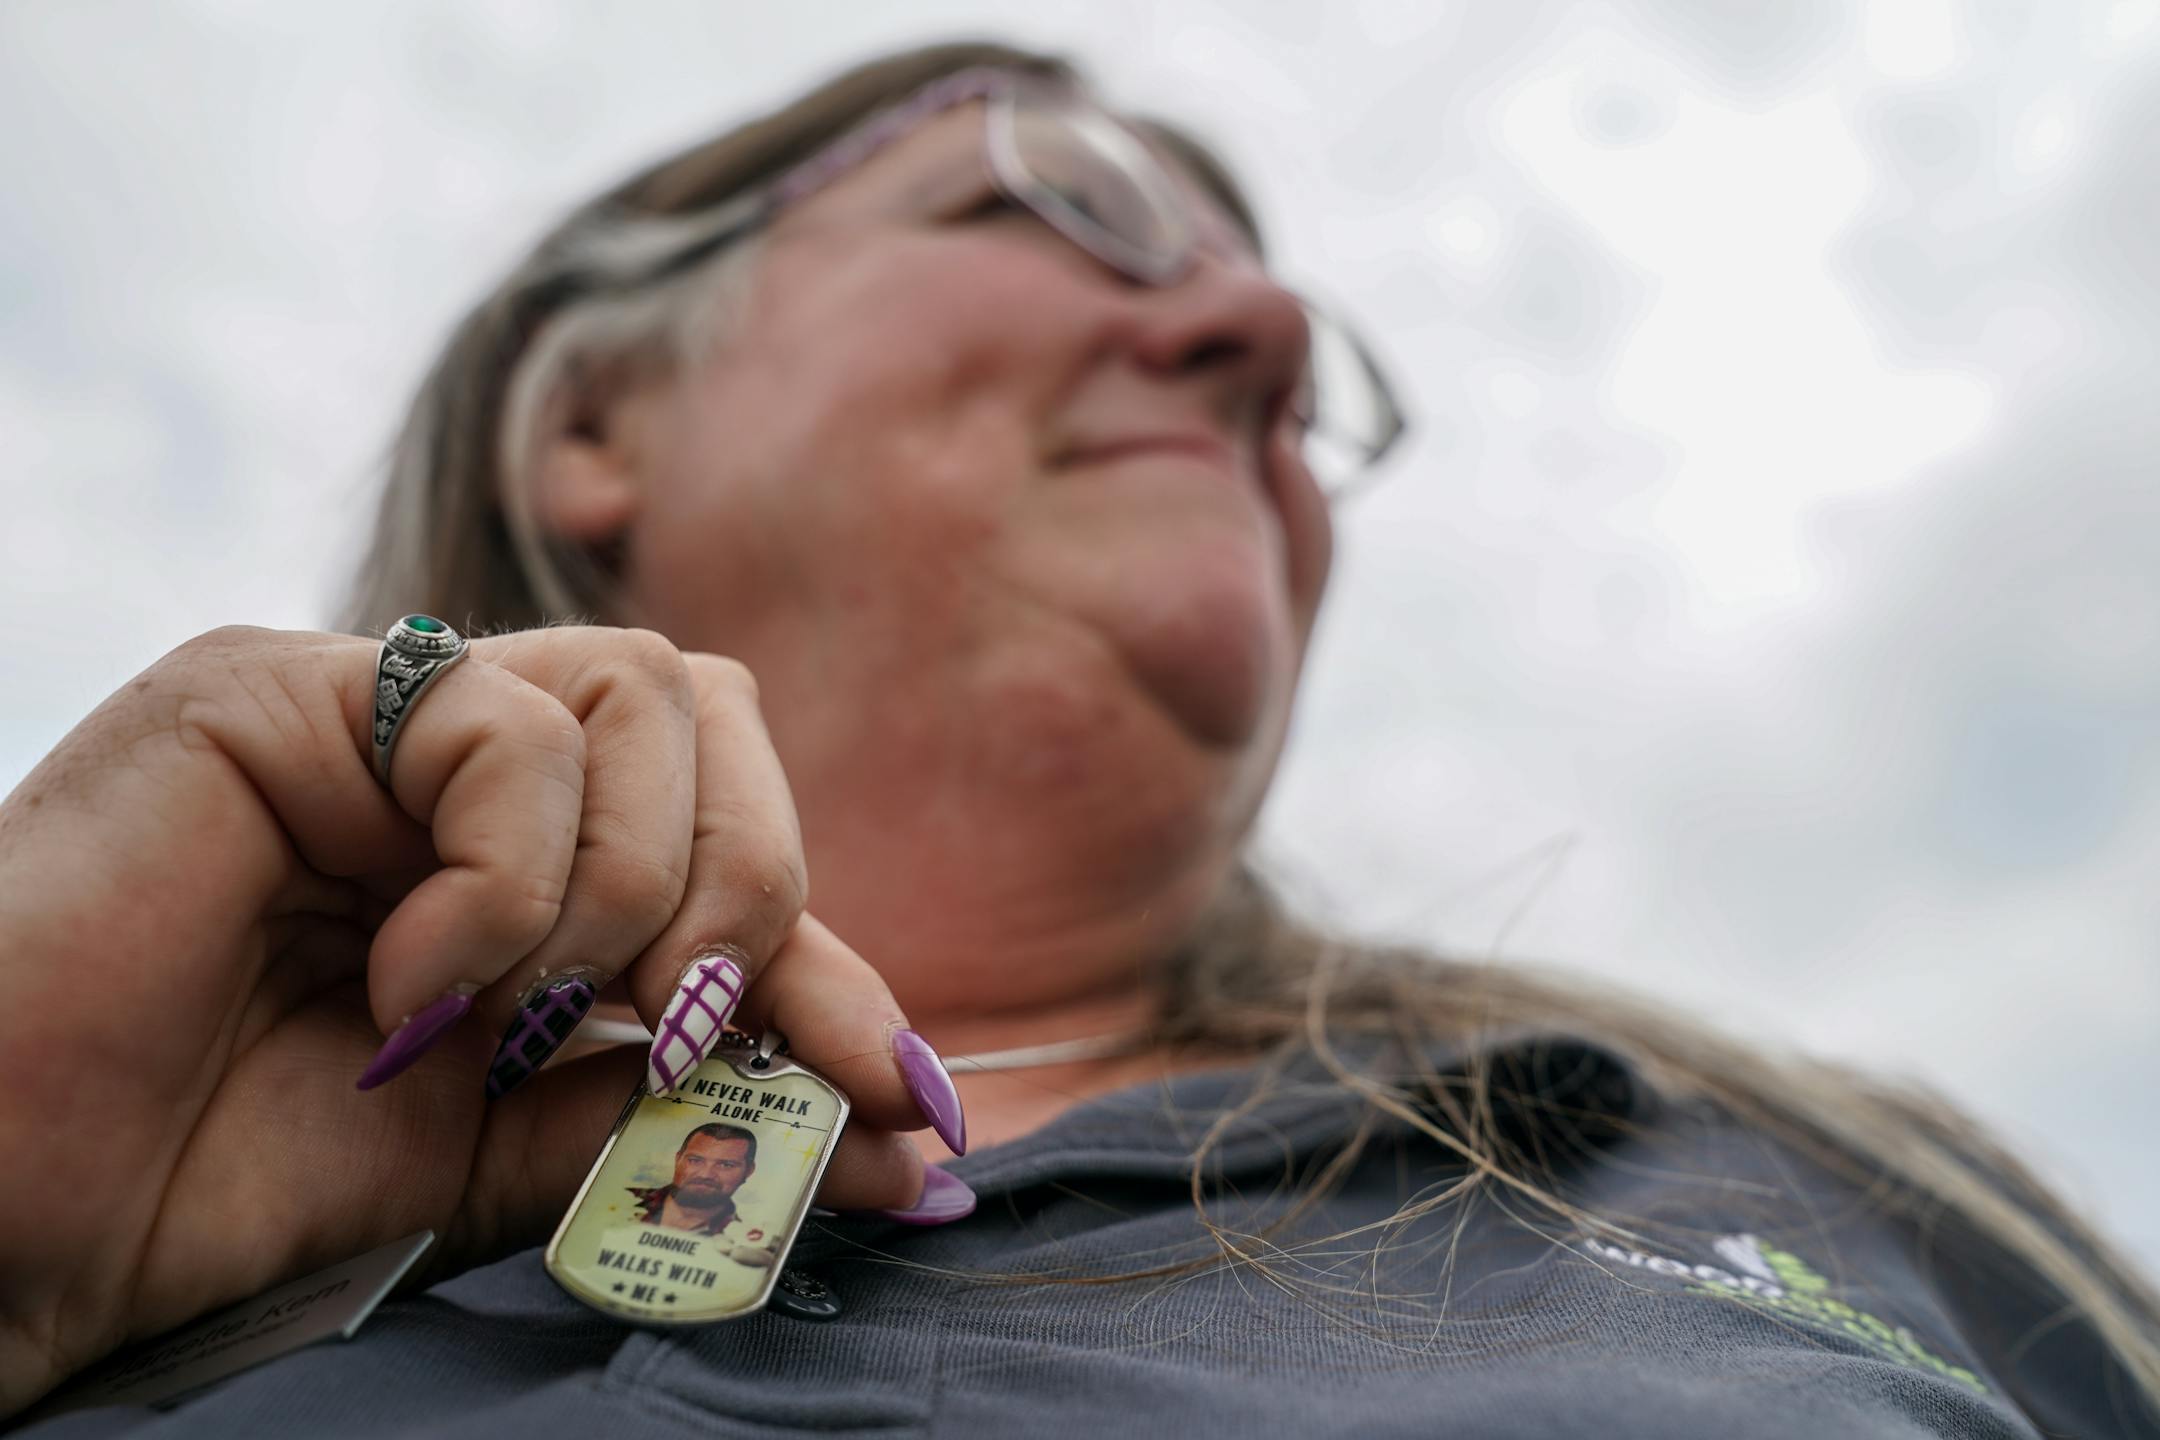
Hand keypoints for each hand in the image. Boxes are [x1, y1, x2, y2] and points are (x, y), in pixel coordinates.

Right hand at [0, 625, 950, 1414]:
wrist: (11, 1220)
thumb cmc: (229, 1186)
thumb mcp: (516, 1155)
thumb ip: (680, 1110)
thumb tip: (900, 1141)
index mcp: (515, 850)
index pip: (733, 844)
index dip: (836, 968)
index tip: (912, 1107)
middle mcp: (451, 759)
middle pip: (715, 715)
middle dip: (750, 895)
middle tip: (669, 1037)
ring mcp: (368, 711)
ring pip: (643, 694)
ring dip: (625, 891)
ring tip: (510, 1019)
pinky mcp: (274, 689)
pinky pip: (503, 728)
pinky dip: (505, 883)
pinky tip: (406, 983)